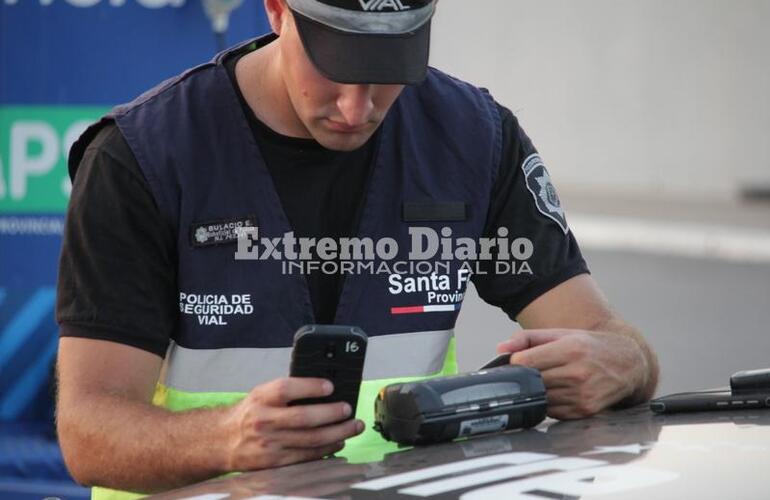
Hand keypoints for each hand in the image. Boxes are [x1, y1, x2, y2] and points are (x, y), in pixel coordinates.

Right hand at [224, 377, 364, 470]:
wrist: (223, 441)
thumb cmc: (250, 414)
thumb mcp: (262, 394)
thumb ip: (286, 391)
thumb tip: (323, 388)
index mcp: (261, 398)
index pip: (286, 389)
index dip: (310, 387)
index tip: (330, 386)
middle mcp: (264, 421)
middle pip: (303, 417)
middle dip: (332, 413)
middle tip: (348, 409)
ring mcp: (270, 444)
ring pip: (311, 440)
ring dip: (337, 433)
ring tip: (353, 426)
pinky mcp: (275, 462)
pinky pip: (307, 456)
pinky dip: (327, 449)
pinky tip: (339, 442)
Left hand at [497, 329, 647, 419]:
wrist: (627, 363)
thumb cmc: (589, 346)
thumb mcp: (560, 333)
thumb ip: (527, 338)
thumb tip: (500, 349)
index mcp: (569, 349)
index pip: (524, 362)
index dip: (516, 362)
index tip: (518, 362)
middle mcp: (577, 373)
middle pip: (531, 381)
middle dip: (527, 377)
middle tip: (532, 372)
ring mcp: (582, 394)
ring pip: (540, 398)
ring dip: (538, 391)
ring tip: (549, 380)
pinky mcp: (585, 410)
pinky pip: (553, 412)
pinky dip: (550, 404)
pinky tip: (559, 391)